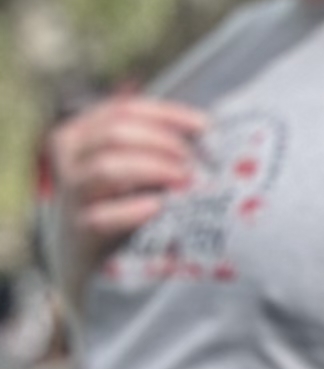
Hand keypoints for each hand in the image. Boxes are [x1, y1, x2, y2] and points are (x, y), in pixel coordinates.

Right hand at [44, 93, 210, 287]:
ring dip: (153, 169)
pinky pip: (103, 216)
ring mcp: (73, 194)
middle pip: (115, 133)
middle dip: (163, 143)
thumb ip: (155, 144)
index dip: (168, 114)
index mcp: (81, 133)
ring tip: (184, 181)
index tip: (206, 127)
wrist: (94, 258)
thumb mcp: (133, 166)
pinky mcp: (82, 230)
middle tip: (194, 162)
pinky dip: (134, 210)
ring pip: (106, 167)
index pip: (123, 110)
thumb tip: (207, 132)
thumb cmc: (124, 202)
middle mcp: (70, 158)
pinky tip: (159, 207)